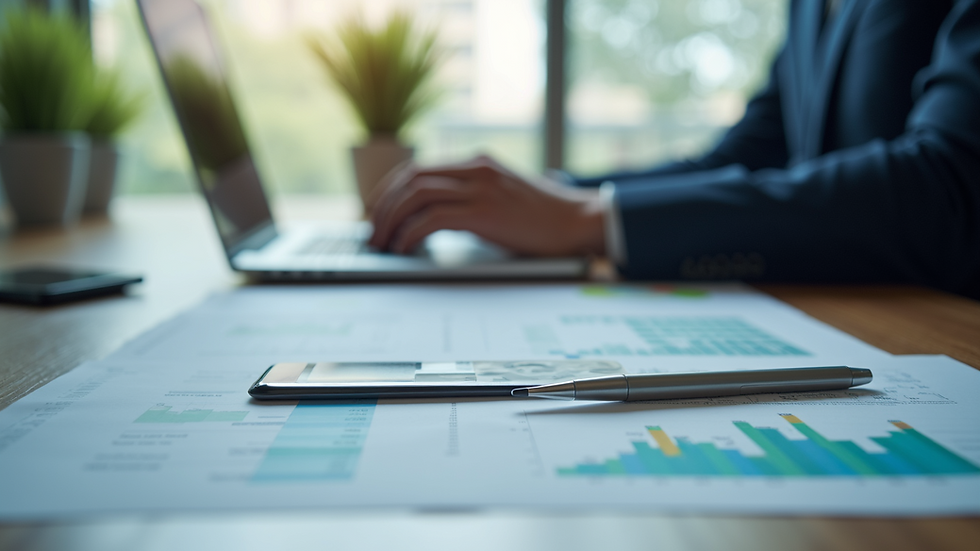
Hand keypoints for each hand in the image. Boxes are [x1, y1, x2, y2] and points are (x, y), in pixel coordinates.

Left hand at [368, 156, 606, 256]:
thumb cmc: (544, 217)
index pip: (418, 169)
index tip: (377, 213)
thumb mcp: (503, 196)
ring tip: (382, 244)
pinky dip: (411, 233)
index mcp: (477, 163)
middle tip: (372, 232)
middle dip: (383, 206)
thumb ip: (472, 197)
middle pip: (410, 178)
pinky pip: (433, 219)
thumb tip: (433, 217)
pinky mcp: (485, 212)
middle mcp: (476, 168)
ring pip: (415, 195)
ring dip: (391, 220)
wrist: (578, 222)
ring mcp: (480, 188)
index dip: (389, 191)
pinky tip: (405, 248)